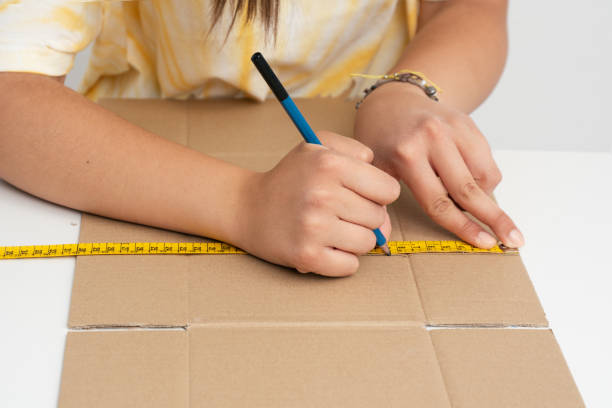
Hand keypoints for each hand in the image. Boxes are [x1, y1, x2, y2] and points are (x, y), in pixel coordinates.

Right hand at [237, 131, 399, 276]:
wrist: (247, 207)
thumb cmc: (291, 177)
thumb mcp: (320, 146)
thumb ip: (358, 152)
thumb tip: (384, 190)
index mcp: (330, 165)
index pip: (388, 190)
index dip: (378, 193)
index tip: (360, 194)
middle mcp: (323, 195)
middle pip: (378, 218)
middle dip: (364, 216)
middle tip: (339, 211)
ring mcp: (314, 228)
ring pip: (367, 243)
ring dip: (354, 239)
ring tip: (332, 228)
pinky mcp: (306, 256)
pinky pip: (350, 266)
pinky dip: (342, 260)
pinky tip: (325, 246)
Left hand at [354, 82, 523, 248]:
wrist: (393, 102)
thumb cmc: (382, 140)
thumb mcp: (375, 171)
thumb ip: (380, 203)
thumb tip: (383, 241)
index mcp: (407, 155)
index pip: (438, 202)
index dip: (462, 227)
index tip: (484, 243)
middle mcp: (433, 138)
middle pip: (468, 189)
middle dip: (493, 218)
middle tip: (514, 239)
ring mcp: (454, 128)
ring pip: (484, 175)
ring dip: (483, 196)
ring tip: (467, 198)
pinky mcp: (468, 123)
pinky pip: (487, 160)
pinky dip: (483, 178)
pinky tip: (466, 178)